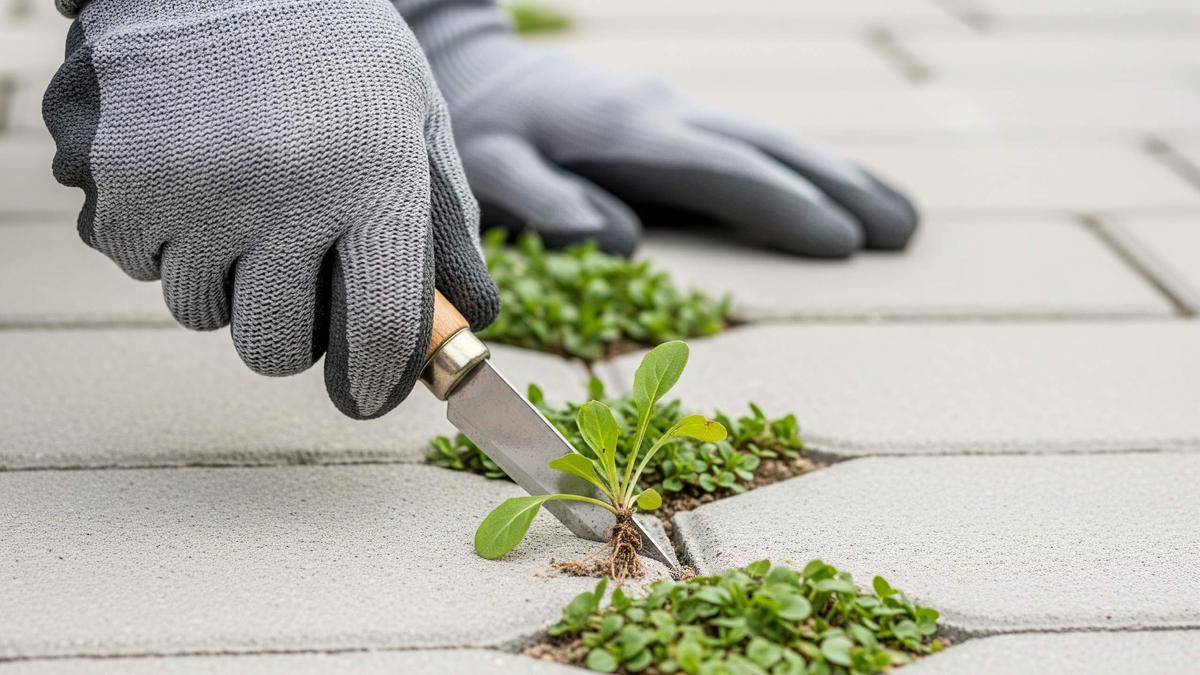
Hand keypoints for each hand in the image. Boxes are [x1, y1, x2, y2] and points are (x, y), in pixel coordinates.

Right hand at [44, 0, 497, 418]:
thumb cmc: (338, 55)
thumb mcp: (417, 124)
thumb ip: (447, 229)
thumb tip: (472, 322)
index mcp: (375, 181)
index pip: (377, 332)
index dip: (375, 384)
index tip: (368, 396)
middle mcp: (285, 195)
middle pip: (277, 347)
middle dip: (293, 340)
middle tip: (300, 292)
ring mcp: (194, 191)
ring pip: (203, 314)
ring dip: (228, 286)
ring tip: (246, 212)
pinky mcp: (123, 183)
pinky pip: (142, 266)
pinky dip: (167, 245)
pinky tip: (194, 185)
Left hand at [398, 1, 917, 257]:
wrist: (483, 70)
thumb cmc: (486, 131)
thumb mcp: (494, 166)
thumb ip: (547, 200)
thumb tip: (620, 241)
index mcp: (630, 134)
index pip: (721, 173)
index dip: (783, 208)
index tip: (844, 243)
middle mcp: (667, 116)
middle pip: (767, 152)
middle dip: (839, 190)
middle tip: (906, 232)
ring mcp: (678, 112)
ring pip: (772, 141)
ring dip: (838, 176)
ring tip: (900, 216)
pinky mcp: (677, 118)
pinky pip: (753, 141)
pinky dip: (804, 166)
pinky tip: (832, 186)